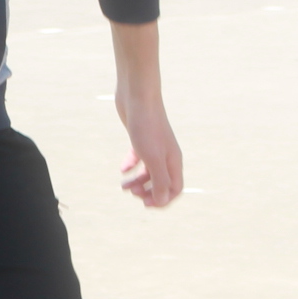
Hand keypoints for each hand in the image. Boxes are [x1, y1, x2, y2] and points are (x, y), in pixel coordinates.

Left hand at [109, 19, 182, 207]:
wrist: (137, 96)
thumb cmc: (146, 127)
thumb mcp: (152, 158)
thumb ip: (159, 181)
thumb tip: (162, 201)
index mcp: (173, 161)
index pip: (175, 189)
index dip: (162, 199)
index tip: (145, 203)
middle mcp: (166, 154)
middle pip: (161, 182)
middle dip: (147, 191)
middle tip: (132, 192)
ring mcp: (154, 145)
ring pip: (148, 171)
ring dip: (137, 181)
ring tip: (123, 185)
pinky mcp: (141, 138)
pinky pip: (139, 158)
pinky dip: (131, 165)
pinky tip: (123, 168)